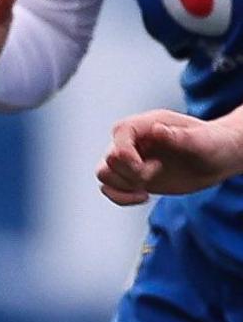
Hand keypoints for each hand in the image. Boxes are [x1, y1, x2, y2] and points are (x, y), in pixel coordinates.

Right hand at [97, 109, 242, 204]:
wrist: (218, 159)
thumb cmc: (213, 145)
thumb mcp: (202, 142)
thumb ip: (179, 136)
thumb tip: (155, 130)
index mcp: (145, 125)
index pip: (120, 134)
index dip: (128, 154)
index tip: (152, 168)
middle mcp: (133, 140)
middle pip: (109, 158)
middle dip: (131, 174)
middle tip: (158, 173)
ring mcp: (131, 158)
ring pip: (104, 173)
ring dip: (123, 186)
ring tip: (146, 190)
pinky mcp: (132, 176)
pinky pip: (109, 187)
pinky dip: (120, 197)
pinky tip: (143, 197)